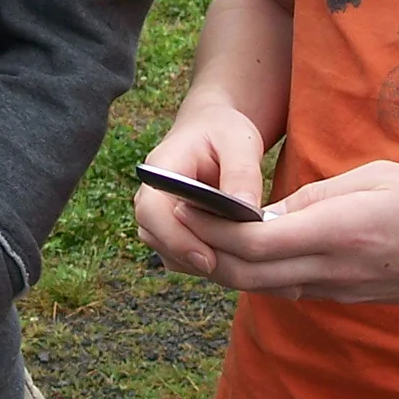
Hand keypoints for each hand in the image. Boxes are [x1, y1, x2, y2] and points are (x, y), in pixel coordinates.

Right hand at [133, 103, 266, 275]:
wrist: (213, 129)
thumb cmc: (224, 131)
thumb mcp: (239, 142)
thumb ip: (242, 173)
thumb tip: (247, 210)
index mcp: (161, 167)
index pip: (151, 210)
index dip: (175, 238)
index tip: (209, 260)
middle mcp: (151, 194)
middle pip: (156, 237)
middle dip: (193, 256)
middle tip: (236, 269)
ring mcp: (158, 214)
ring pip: (168, 252)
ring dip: (200, 262)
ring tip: (240, 262)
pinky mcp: (170, 228)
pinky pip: (180, 256)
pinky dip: (204, 261)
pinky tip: (234, 257)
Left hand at [178, 159, 398, 306]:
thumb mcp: (380, 176)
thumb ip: (320, 194)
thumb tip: (269, 212)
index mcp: (340, 233)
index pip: (253, 246)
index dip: (211, 231)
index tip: (187, 205)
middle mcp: (335, 271)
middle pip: (248, 277)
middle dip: (207, 253)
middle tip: (181, 221)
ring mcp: (344, 292)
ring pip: (267, 289)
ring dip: (231, 266)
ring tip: (206, 231)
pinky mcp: (353, 299)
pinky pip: (294, 290)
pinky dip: (264, 273)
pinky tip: (254, 249)